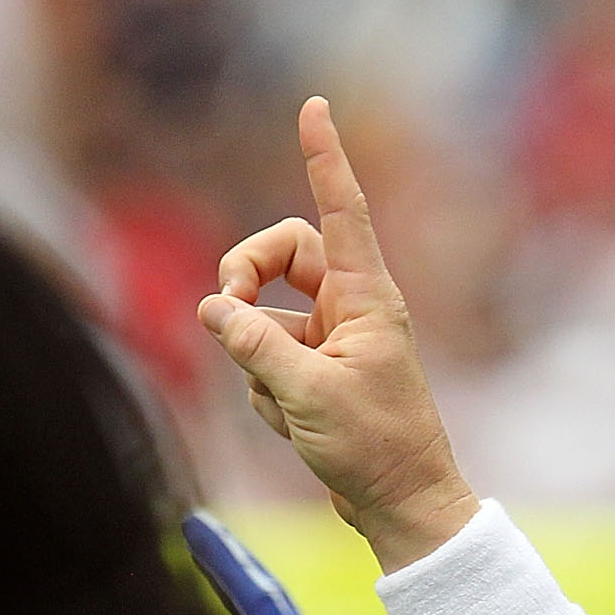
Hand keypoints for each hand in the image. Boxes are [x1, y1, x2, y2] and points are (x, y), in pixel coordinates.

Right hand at [199, 99, 479, 572]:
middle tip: (224, 312)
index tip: (315, 108)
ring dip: (257, 361)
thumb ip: (254, 343)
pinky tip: (295, 427)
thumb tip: (212, 306)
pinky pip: (265, 363)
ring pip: (262, 319)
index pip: (340, 212)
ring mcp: (331, 340)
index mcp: (366, 299)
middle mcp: (350, 309)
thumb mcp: (305, 393)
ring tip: (289, 405)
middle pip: (278, 255)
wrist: (402, 506)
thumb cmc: (375, 449)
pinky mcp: (316, 371)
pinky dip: (266, 393)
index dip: (325, 159)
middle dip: (244, 276)